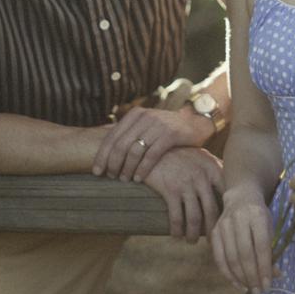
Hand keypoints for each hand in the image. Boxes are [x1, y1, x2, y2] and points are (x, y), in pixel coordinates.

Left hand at [93, 106, 211, 182]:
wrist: (197, 122)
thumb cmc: (168, 129)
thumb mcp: (148, 125)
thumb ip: (130, 133)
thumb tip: (104, 151)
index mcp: (135, 114)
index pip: (112, 136)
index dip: (102, 156)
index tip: (97, 171)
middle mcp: (145, 117)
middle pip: (120, 145)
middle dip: (112, 164)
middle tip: (110, 177)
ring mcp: (158, 125)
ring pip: (134, 151)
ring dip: (127, 168)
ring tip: (124, 179)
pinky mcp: (171, 134)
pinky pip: (151, 155)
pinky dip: (142, 169)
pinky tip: (139, 178)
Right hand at [143, 146, 222, 241]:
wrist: (156, 147)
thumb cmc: (181, 154)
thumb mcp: (203, 157)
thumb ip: (217, 170)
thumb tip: (231, 186)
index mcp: (214, 169)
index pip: (228, 194)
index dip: (229, 212)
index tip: (229, 225)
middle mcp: (203, 177)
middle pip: (212, 210)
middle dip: (213, 229)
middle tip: (212, 241)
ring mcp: (187, 184)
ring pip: (195, 217)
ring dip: (194, 233)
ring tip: (192, 241)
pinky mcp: (170, 190)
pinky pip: (176, 216)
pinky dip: (177, 230)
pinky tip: (176, 236)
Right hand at [212, 185, 275, 293]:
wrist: (240, 196)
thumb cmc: (259, 214)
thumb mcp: (270, 227)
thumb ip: (271, 249)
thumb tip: (275, 275)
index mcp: (257, 214)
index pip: (261, 245)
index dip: (265, 267)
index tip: (269, 285)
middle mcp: (239, 219)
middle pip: (245, 254)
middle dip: (253, 277)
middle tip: (260, 293)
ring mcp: (223, 225)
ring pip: (231, 258)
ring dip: (241, 278)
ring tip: (251, 290)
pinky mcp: (213, 232)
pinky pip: (219, 258)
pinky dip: (228, 274)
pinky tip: (237, 284)